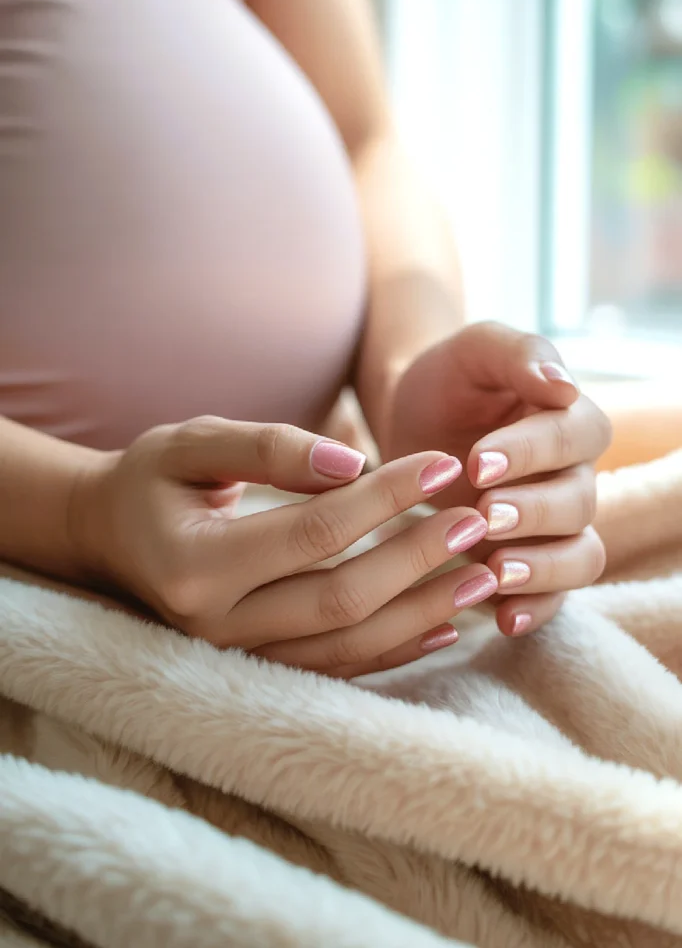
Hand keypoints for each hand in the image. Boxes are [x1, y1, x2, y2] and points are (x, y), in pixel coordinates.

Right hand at [75, 416, 494, 676]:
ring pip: (349, 646)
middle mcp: (216, 625)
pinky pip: (339, 669)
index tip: (441, 464)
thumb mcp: (193, 444)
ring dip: (423, 612)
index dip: (384, 498)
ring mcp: (238, 657)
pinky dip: (397, 649)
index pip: (313, 533)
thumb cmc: (152, 481)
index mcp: (196, 564)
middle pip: (341, 599)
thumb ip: (268, 448)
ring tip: (484, 573)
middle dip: (418, 559)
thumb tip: (352, 463)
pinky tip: (447, 624)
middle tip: (477, 518)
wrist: (111, 539)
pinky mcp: (259, 668)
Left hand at [382, 323, 611, 636]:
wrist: (413, 417)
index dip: (533, 451)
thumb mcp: (475, 350)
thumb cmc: (449, 380)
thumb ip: (518, 355)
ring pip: (581, 556)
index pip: (575, 436)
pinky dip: (535, 611)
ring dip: (544, 568)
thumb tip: (564, 385)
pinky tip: (501, 619)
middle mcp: (572, 475)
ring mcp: (554, 526)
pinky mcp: (530, 563)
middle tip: (483, 513)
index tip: (476, 461)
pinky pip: (554, 598)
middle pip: (581, 501)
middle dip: (534, 511)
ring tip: (495, 572)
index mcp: (567, 418)